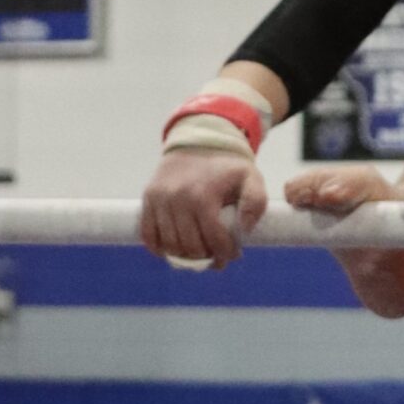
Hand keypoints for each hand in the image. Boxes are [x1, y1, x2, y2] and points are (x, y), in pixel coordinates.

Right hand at [140, 151, 267, 268]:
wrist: (196, 143)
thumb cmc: (225, 167)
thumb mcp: (250, 177)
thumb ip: (255, 202)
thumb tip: (243, 231)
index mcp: (203, 196)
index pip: (213, 239)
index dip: (224, 253)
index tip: (232, 255)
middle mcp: (178, 199)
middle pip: (190, 247)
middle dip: (206, 259)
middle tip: (216, 259)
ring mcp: (160, 200)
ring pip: (169, 245)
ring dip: (185, 257)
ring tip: (199, 255)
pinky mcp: (148, 199)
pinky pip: (148, 235)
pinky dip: (159, 249)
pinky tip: (173, 252)